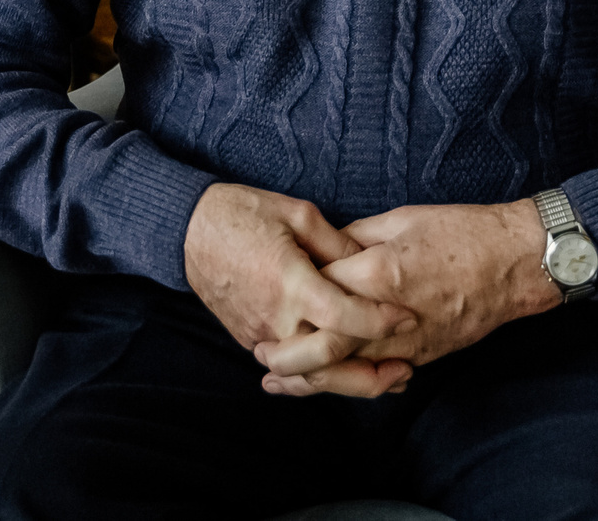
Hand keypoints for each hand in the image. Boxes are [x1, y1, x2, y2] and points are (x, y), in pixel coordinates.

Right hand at [183, 183, 416, 399]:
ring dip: (348, 382)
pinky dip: (320, 371)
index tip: (408, 317)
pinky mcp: (250, 339)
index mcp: (290, 282)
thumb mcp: (298, 214)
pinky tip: (347, 368)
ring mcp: (260, 334)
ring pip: (309, 374)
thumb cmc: (244, 213)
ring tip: (386, 378)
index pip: (343, 316)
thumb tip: (373, 265)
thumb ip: (339, 244)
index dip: (380, 320)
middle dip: (371, 375)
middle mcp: (275, 317)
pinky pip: (290, 365)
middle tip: (406, 370)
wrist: (189, 231)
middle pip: (328, 363)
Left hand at [253, 200, 556, 394]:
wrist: (517, 263)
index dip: (291, 295)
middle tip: (261, 355)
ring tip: (278, 381)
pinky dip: (349, 380)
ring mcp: (408, 342)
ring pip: (348, 372)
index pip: (318, 292)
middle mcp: (388, 315)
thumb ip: (357, 237)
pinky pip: (378, 374)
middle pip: (324, 347)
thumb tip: (326, 249)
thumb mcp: (403, 219)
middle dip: (288, 357)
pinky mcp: (423, 355)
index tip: (270, 293)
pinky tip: (327, 381)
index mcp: (378, 272)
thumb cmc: (464, 233)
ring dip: (310, 380)